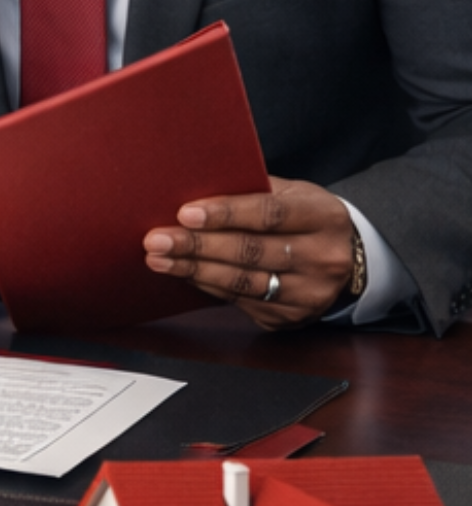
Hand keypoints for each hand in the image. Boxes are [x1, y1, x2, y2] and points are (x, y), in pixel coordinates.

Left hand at [143, 178, 356, 328]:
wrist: (348, 259)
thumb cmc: (308, 219)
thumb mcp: (294, 195)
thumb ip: (254, 191)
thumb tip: (198, 188)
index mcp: (324, 217)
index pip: (269, 215)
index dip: (225, 214)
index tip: (185, 213)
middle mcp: (322, 258)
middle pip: (250, 252)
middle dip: (197, 246)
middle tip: (157, 240)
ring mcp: (309, 293)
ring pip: (243, 282)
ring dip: (194, 270)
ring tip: (159, 259)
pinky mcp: (292, 317)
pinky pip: (242, 302)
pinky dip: (209, 287)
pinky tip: (186, 275)